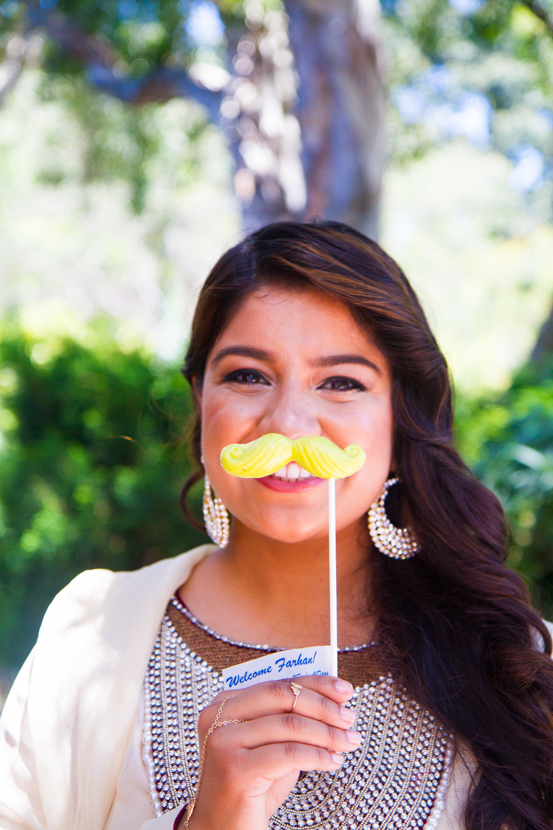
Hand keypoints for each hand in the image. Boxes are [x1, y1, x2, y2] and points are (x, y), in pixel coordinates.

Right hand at [179, 676, 358, 829]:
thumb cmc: (250, 788)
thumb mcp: (271, 746)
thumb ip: (290, 720)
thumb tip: (333, 699)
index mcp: (224, 703)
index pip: (277, 683)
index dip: (315, 684)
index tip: (345, 691)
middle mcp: (218, 716)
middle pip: (283, 697)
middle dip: (324, 706)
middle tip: (349, 719)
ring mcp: (223, 742)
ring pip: (290, 725)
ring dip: (327, 733)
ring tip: (348, 742)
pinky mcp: (235, 769)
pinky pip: (289, 754)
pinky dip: (318, 755)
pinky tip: (333, 761)